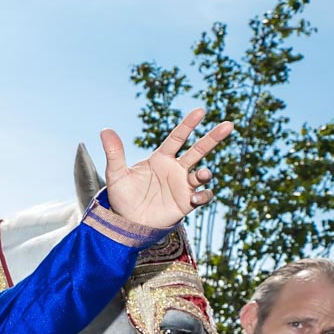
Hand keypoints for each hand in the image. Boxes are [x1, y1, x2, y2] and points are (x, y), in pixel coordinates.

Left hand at [100, 108, 232, 231]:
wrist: (127, 223)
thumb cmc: (122, 197)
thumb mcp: (116, 175)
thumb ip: (114, 153)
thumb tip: (105, 130)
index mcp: (160, 159)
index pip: (177, 138)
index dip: (188, 124)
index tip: (201, 110)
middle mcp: (176, 169)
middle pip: (198, 150)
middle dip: (213, 138)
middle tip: (229, 125)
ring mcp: (183, 185)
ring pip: (203, 173)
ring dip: (205, 173)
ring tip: (203, 174)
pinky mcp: (187, 202)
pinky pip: (203, 196)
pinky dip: (203, 196)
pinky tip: (195, 198)